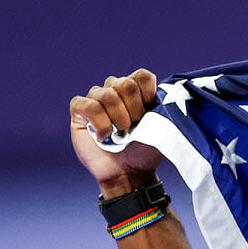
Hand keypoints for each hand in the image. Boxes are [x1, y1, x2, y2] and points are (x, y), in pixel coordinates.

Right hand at [69, 69, 165, 196]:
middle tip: (134, 128)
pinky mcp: (80, 109)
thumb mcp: (162, 128)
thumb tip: (167, 90)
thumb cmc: (145, 151)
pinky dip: (100, 123)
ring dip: (118, 119)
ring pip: (107, 94)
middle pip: (125, 83)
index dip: (147, 95)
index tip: (150, 115)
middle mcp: (116, 91)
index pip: (142, 76)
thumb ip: (163, 106)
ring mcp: (97, 98)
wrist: (128, 172)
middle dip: (134, 110)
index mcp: (137, 92)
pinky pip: (88, 105)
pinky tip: (104, 136)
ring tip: (119, 134)